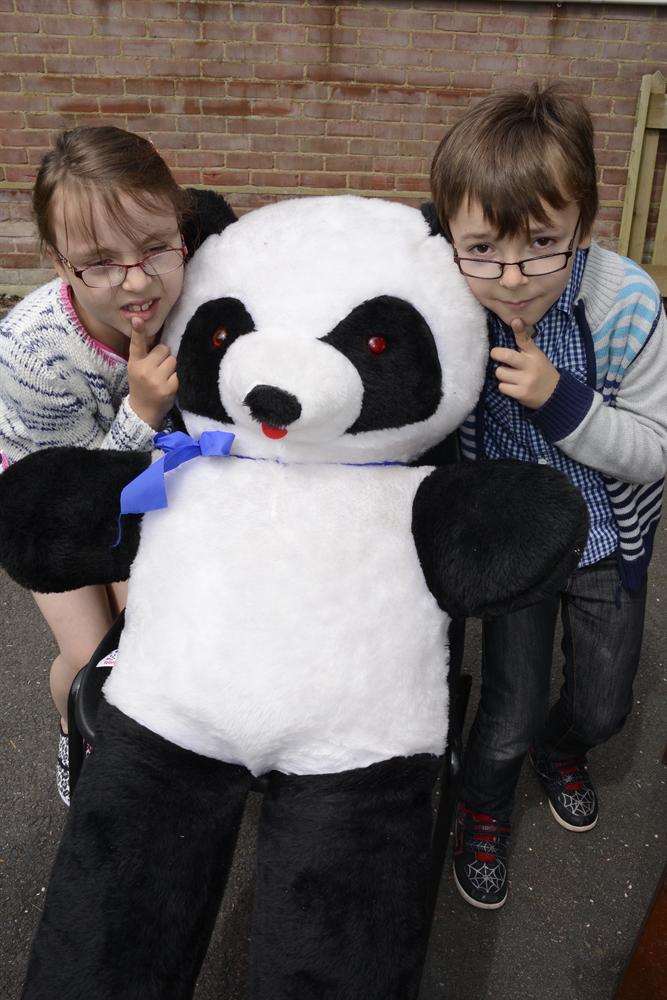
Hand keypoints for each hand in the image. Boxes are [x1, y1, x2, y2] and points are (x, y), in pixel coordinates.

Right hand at [127, 315, 177, 429]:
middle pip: (164, 349)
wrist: (143, 411)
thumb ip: (145, 355)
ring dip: (171, 367)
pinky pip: (178, 373)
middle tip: (158, 368)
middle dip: (164, 356)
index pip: (137, 344)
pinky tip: (167, 386)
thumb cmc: (142, 385)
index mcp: (134, 363)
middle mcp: (144, 369)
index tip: (137, 319)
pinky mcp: (168, 388)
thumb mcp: (137, 369)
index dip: (138, 331)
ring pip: (173, 360)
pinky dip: (175, 378)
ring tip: (163, 377)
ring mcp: (156, 379)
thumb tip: (161, 340)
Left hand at [490, 318, 559, 408]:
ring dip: (501, 374)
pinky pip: (502, 387)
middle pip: (506, 355)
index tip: (515, 322)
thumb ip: (524, 341)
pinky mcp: (521, 393)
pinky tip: (512, 386)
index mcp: (534, 354)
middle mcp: (531, 366)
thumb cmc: (540, 371)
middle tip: (496, 355)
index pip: (525, 340)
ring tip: (509, 376)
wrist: (554, 393)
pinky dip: (504, 387)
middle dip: (496, 354)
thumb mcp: (536, 355)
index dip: (519, 329)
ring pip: (500, 372)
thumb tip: (515, 321)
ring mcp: (526, 380)